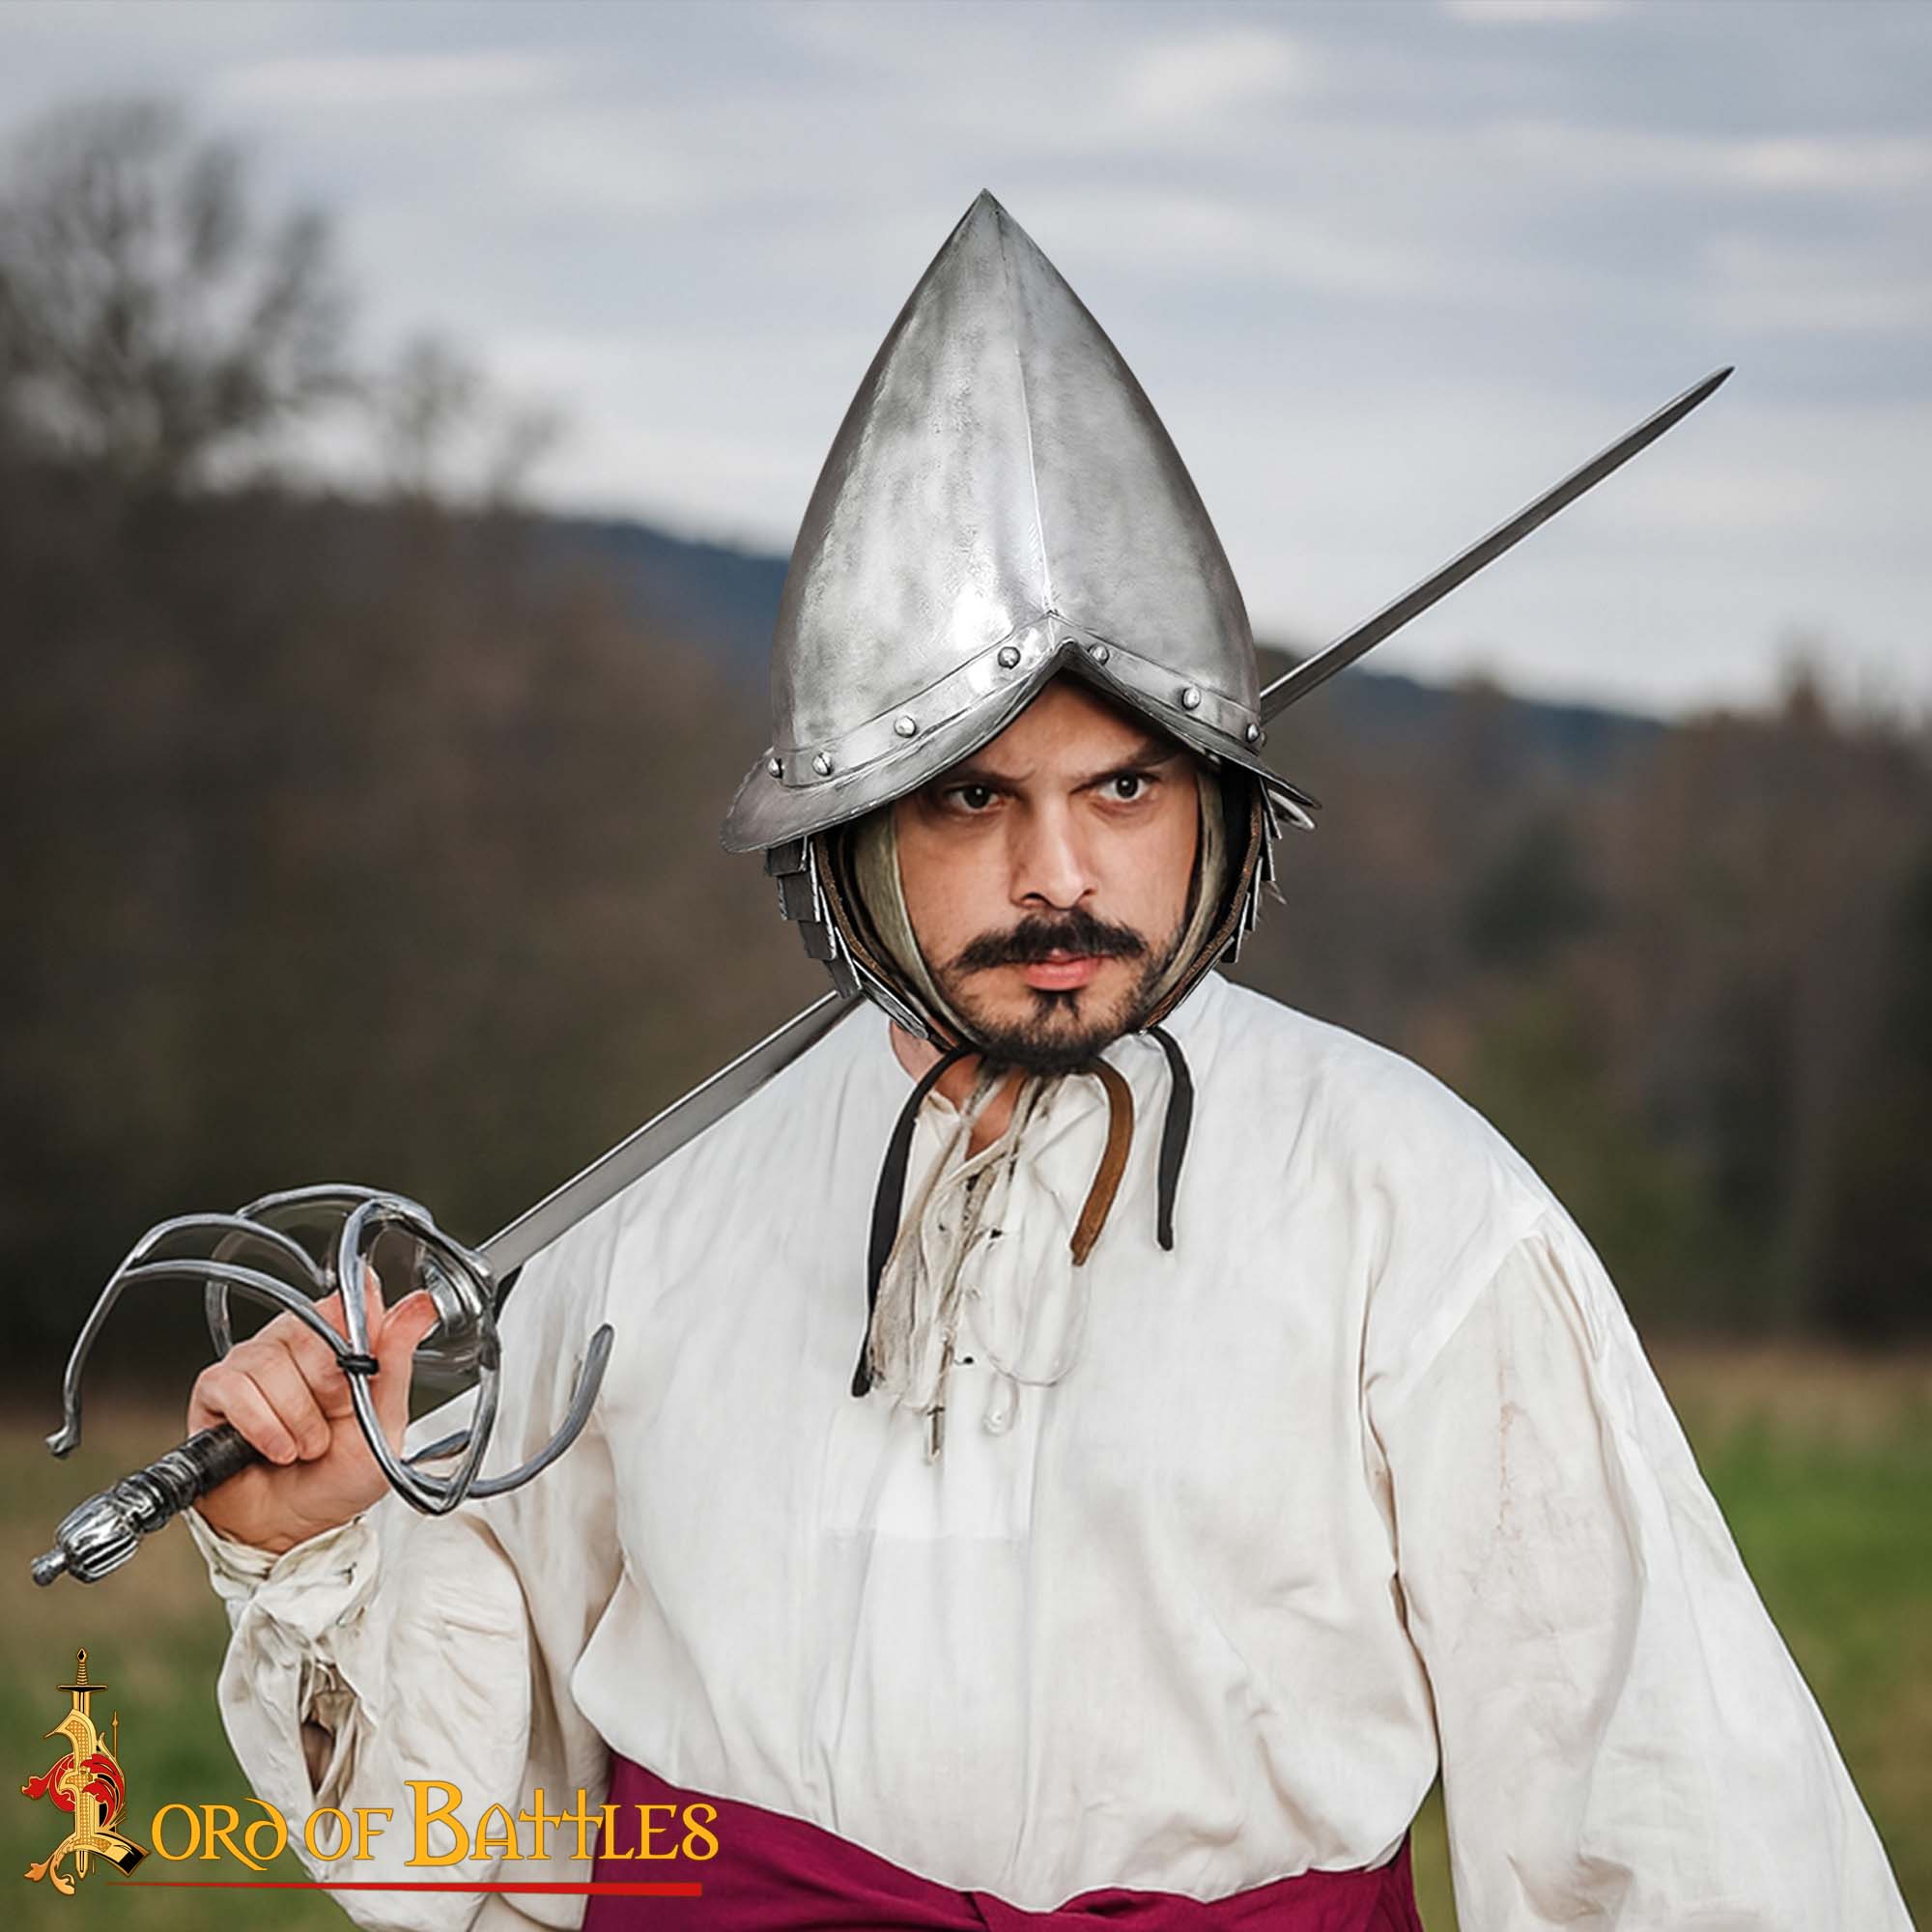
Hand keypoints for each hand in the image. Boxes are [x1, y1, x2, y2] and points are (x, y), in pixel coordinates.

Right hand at [187, 1269, 440, 1554]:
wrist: (294, 1529)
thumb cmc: (339, 1477)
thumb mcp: (385, 1421)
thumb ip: (397, 1360)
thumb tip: (420, 1305)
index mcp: (338, 1342)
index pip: (343, 1302)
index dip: (353, 1338)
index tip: (358, 1372)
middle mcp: (293, 1343)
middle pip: (309, 1332)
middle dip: (329, 1391)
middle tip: (332, 1422)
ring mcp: (252, 1362)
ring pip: (271, 1362)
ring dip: (297, 1419)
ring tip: (303, 1446)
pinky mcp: (216, 1389)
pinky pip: (235, 1387)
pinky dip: (262, 1425)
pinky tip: (276, 1447)